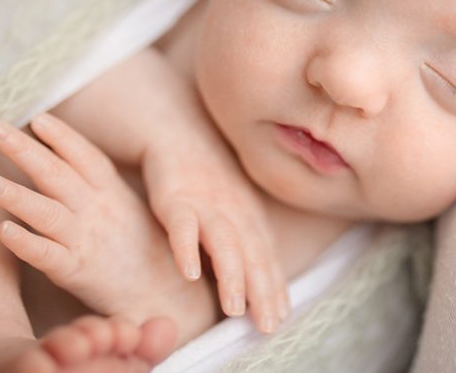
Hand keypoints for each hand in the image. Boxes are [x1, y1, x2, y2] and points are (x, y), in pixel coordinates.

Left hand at [0, 114, 218, 344]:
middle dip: (26, 150)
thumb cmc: (143, 249)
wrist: (165, 295)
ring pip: (48, 212)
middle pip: (58, 174)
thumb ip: (99, 188)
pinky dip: (25, 243)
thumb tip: (67, 165)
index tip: (39, 116)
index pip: (85, 156)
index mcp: (112, 193)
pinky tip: (3, 232)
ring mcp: (87, 240)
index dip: (62, 136)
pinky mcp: (77, 272)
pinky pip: (47, 255)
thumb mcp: (127, 208)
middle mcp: (98, 210)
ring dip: (17, 196)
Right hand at [141, 117, 289, 332]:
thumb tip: (261, 287)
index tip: (280, 319)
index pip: (266, 260)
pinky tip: (188, 271)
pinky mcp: (175, 198)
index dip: (273, 290)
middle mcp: (234, 214)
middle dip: (262, 291)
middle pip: (252, 256)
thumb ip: (249, 245)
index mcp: (250, 220)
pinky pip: (180, 225)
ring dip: (231, 275)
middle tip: (269, 325)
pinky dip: (185, 247)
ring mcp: (207, 205)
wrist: (179, 131)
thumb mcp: (236, 212)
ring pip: (223, 243)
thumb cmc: (210, 179)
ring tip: (234, 307)